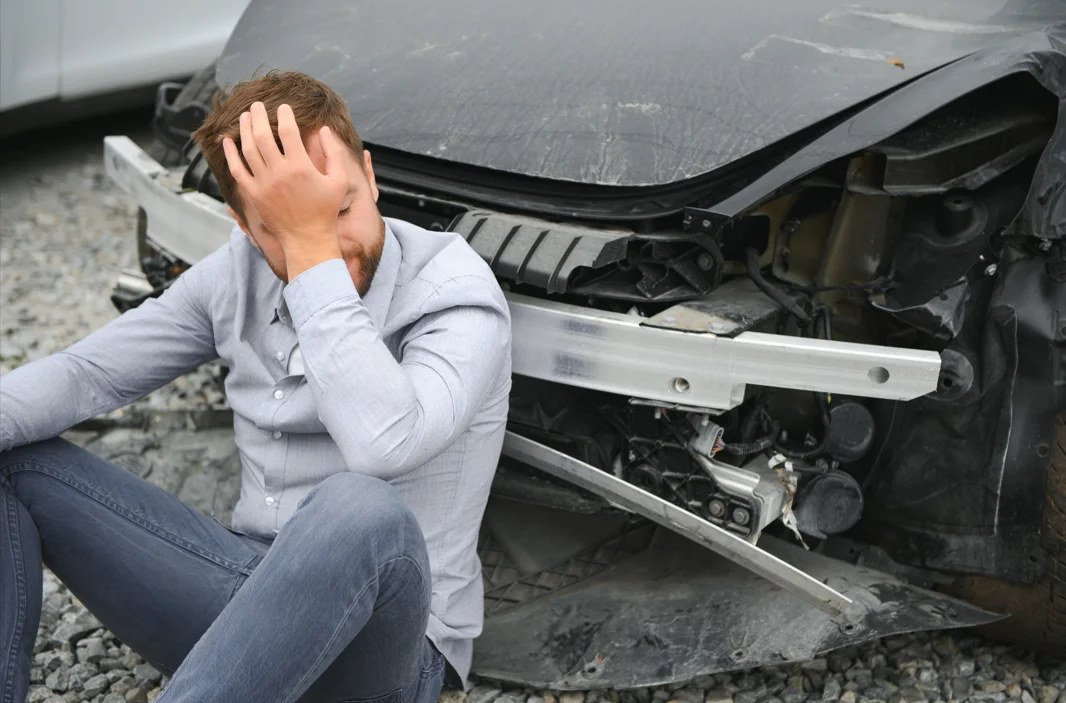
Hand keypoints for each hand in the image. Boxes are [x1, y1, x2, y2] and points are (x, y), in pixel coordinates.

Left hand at [222, 102, 346, 253]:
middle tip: (258, 106)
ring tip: (245, 116)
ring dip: (245, 129)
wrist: (307, 238)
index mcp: (300, 167)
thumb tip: (324, 130)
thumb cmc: (325, 210)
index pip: (288, 131)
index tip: (284, 107)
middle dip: (259, 116)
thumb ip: (333, 153)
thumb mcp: (339, 181)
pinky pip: (237, 170)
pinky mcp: (253, 194)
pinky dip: (230, 154)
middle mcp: (279, 173)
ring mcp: (263, 184)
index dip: (285, 115)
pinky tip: (228, 141)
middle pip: (263, 135)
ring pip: (248, 149)